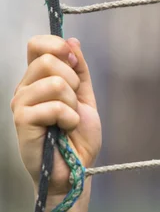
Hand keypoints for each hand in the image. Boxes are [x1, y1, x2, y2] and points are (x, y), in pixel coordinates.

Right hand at [11, 35, 101, 205]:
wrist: (75, 170)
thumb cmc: (77, 138)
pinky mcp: (22, 121)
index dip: (58, 47)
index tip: (74, 63)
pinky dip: (70, 118)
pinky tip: (65, 130)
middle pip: (48, 60)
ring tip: (69, 121)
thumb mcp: (85, 99)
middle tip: (74, 104)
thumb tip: (72, 42)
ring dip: (73, 104)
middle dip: (73, 82)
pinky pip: (54, 106)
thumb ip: (80, 71)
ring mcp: (21, 104)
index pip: (38, 45)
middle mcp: (25, 88)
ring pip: (55, 82)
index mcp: (38, 80)